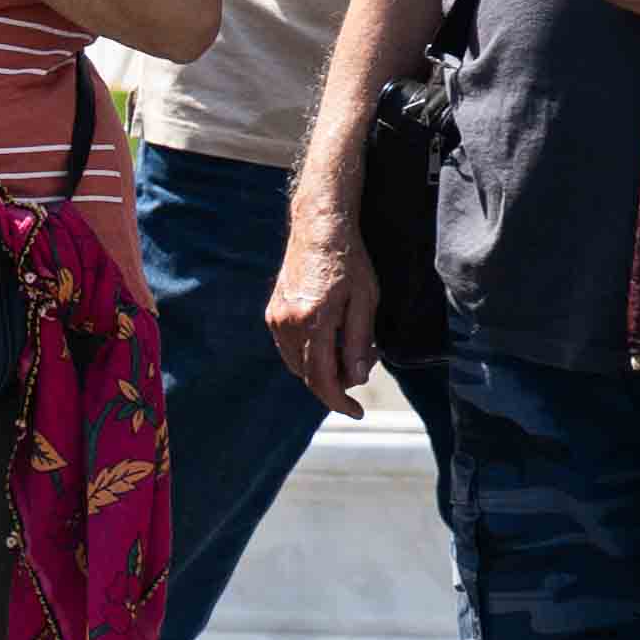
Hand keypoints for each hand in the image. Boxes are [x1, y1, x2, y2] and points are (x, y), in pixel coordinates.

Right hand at [265, 210, 379, 412]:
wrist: (319, 227)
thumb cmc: (349, 261)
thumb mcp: (366, 301)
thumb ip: (359, 342)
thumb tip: (357, 378)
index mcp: (315, 321)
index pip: (322, 379)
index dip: (339, 401)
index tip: (356, 412)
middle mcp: (289, 323)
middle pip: (309, 375)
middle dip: (336, 382)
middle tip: (364, 362)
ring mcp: (277, 318)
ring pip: (298, 364)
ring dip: (322, 368)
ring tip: (348, 346)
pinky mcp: (273, 312)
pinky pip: (289, 348)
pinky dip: (309, 353)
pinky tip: (330, 337)